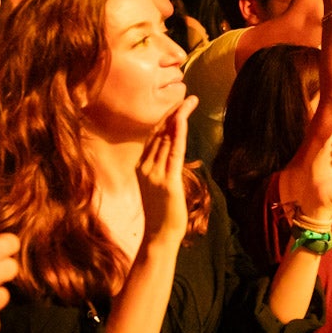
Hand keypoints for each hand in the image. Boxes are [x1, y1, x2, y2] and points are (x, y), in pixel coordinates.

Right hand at [136, 96, 197, 246]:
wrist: (159, 236)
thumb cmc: (162, 212)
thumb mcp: (157, 185)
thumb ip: (161, 166)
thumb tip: (170, 149)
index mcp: (141, 166)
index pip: (153, 135)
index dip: (164, 117)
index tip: (176, 103)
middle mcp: (144, 166)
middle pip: (159, 132)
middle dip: (173, 112)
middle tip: (187, 96)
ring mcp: (154, 173)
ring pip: (166, 138)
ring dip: (179, 117)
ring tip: (190, 101)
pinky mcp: (167, 181)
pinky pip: (174, 152)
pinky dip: (179, 133)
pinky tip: (183, 119)